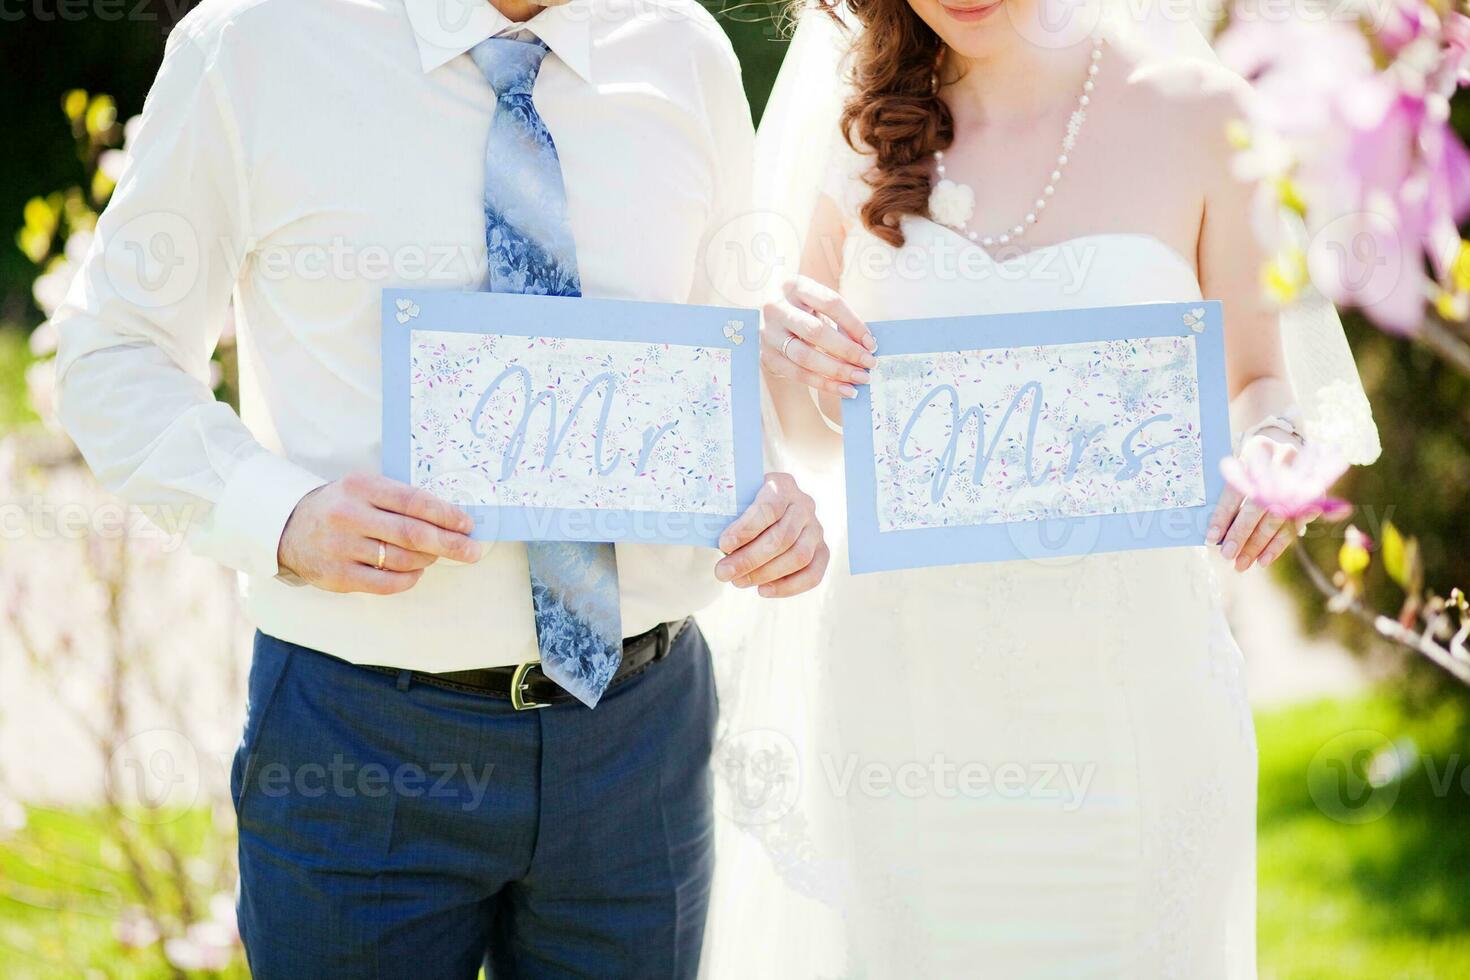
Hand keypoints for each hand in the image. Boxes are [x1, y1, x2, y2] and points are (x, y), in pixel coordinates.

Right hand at [278, 472, 482, 593]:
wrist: (290, 528)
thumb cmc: (342, 506)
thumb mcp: (364, 489)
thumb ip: (400, 499)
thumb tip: (451, 518)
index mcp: (361, 486)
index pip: (414, 501)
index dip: (446, 514)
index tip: (467, 524)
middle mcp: (349, 515)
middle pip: (412, 534)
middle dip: (449, 543)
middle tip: (472, 550)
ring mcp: (342, 547)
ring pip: (402, 560)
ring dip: (428, 560)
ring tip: (434, 556)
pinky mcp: (338, 575)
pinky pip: (387, 583)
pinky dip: (409, 578)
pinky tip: (415, 571)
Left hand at [714, 472, 828, 597]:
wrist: (764, 509)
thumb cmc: (743, 506)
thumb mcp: (735, 501)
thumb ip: (729, 516)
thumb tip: (723, 546)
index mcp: (782, 485)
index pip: (768, 508)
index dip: (746, 529)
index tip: (723, 545)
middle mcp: (804, 504)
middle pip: (782, 537)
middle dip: (749, 559)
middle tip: (723, 573)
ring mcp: (816, 528)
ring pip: (797, 557)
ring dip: (765, 574)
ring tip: (738, 581)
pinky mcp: (822, 551)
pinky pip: (812, 574)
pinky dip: (788, 587)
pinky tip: (762, 591)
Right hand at [761, 276, 877, 398]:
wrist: (767, 320)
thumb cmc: (803, 309)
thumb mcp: (816, 303)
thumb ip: (839, 320)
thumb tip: (866, 347)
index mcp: (794, 286)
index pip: (830, 303)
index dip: (854, 324)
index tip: (871, 343)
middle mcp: (776, 308)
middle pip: (816, 332)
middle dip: (847, 350)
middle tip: (869, 363)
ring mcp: (768, 334)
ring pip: (805, 357)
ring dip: (837, 370)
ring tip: (860, 378)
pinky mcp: (767, 357)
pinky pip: (799, 374)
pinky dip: (824, 384)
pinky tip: (845, 389)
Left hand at [1207, 434, 1312, 571]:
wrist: (1286, 444)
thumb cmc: (1252, 462)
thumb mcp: (1240, 467)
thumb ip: (1231, 493)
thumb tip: (1215, 532)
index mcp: (1256, 451)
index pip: (1237, 488)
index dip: (1223, 515)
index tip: (1211, 538)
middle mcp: (1281, 463)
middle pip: (1259, 505)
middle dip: (1242, 534)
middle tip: (1227, 556)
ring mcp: (1301, 478)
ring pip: (1278, 518)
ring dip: (1258, 545)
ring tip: (1242, 564)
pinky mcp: (1314, 493)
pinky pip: (1294, 525)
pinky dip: (1277, 545)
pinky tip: (1263, 559)